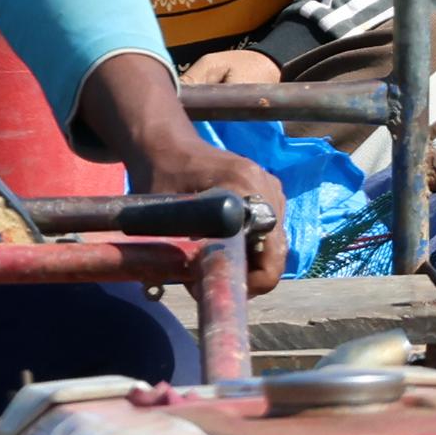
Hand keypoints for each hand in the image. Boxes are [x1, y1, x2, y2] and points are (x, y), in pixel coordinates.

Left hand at [76, 50, 288, 291]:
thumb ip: (182, 251)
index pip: (272, 251)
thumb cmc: (159, 175)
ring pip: (272, 244)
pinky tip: (221, 246)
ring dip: (247, 261)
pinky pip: (268, 232)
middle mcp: (268, 187)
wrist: (167, 145)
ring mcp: (272, 190)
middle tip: (210, 281)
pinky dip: (249, 247)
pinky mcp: (268, 193)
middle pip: (275, 251)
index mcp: (245, 186)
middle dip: (247, 274)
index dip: (249, 280)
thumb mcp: (163, 216)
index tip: (217, 284)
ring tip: (212, 262)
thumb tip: (201, 289)